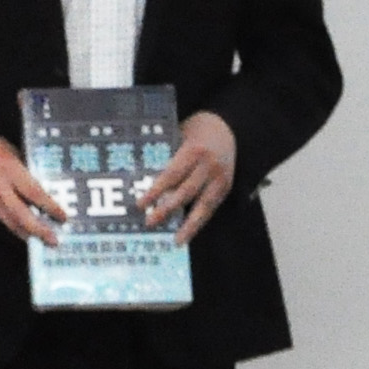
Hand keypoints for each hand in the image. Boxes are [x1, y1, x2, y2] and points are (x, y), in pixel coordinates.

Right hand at [0, 127, 68, 244]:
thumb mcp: (16, 154)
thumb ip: (27, 172)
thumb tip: (42, 189)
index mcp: (11, 171)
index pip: (33, 193)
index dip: (49, 207)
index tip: (63, 217)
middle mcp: (0, 188)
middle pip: (21, 215)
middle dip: (38, 230)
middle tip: (53, 241)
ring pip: (10, 222)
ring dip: (26, 233)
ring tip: (40, 241)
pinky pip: (1, 219)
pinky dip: (14, 226)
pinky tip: (23, 231)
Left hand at [140, 111, 242, 238]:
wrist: (228, 128)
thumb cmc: (195, 130)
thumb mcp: (179, 134)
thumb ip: (166, 154)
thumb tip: (141, 177)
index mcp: (193, 150)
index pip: (172, 174)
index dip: (156, 190)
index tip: (140, 204)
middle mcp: (208, 166)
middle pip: (186, 192)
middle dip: (168, 209)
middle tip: (150, 222)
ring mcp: (220, 178)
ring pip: (204, 205)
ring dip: (190, 225)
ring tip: (177, 240)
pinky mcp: (226, 186)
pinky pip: (212, 207)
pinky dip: (200, 221)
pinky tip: (189, 232)